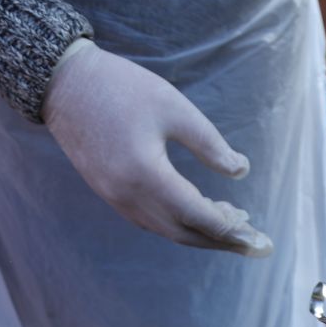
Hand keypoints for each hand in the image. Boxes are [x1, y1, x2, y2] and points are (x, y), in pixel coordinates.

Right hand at [42, 39, 271, 255]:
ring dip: (202, 232)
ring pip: (168, 230)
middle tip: (256, 242)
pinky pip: (151, 221)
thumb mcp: (174, 107)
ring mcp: (116, 199)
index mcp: (146, 175)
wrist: (64, 84)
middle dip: (223, 240)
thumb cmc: (122, 88)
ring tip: (234, 220)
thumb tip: (240, 171)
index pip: (198, 215)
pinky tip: (199, 212)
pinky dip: (179, 223)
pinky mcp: (110, 193)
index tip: (261, 240)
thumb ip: (210, 144)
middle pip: (185, 233)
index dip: (231, 230)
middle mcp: (129, 196)